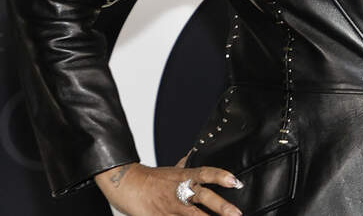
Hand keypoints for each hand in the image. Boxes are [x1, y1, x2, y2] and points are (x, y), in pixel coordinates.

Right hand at [94, 161, 242, 215]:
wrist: (126, 184)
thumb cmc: (151, 177)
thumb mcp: (172, 169)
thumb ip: (186, 164)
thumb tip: (195, 153)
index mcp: (185, 177)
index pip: (206, 173)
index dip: (220, 176)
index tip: (235, 181)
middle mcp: (180, 192)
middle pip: (202, 197)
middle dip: (220, 206)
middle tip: (236, 213)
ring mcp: (171, 207)